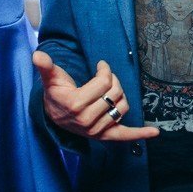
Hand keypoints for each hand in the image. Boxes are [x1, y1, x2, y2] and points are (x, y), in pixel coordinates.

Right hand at [33, 52, 159, 141]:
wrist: (54, 115)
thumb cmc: (56, 93)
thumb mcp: (51, 78)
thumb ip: (46, 67)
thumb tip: (37, 55)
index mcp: (75, 104)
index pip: (103, 82)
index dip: (105, 69)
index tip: (101, 65)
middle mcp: (86, 121)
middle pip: (115, 93)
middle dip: (113, 80)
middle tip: (106, 76)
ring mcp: (96, 130)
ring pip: (122, 106)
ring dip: (122, 94)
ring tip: (111, 89)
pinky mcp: (104, 136)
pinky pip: (124, 135)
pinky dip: (140, 134)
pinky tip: (155, 132)